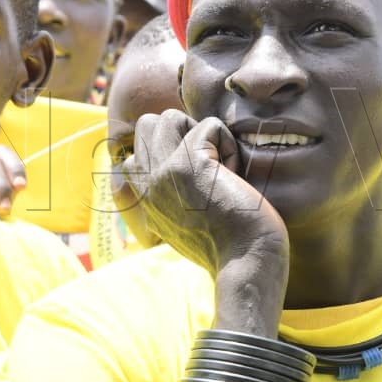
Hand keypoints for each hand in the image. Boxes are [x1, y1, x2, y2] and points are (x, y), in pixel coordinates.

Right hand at [121, 110, 288, 335]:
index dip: (167, 152)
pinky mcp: (189, 166)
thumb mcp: (190, 224)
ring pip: (168, 116)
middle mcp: (148, 187)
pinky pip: (209, 125)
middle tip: (209, 163)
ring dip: (201, 131)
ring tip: (219, 164)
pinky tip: (235, 175)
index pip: (132, 156)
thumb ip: (175, 198)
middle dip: (183, 130)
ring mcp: (163, 175)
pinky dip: (229, 144)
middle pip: (147, 125)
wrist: (248, 265)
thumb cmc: (233, 248)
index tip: (200, 176)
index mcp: (146, 202)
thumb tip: (185, 164)